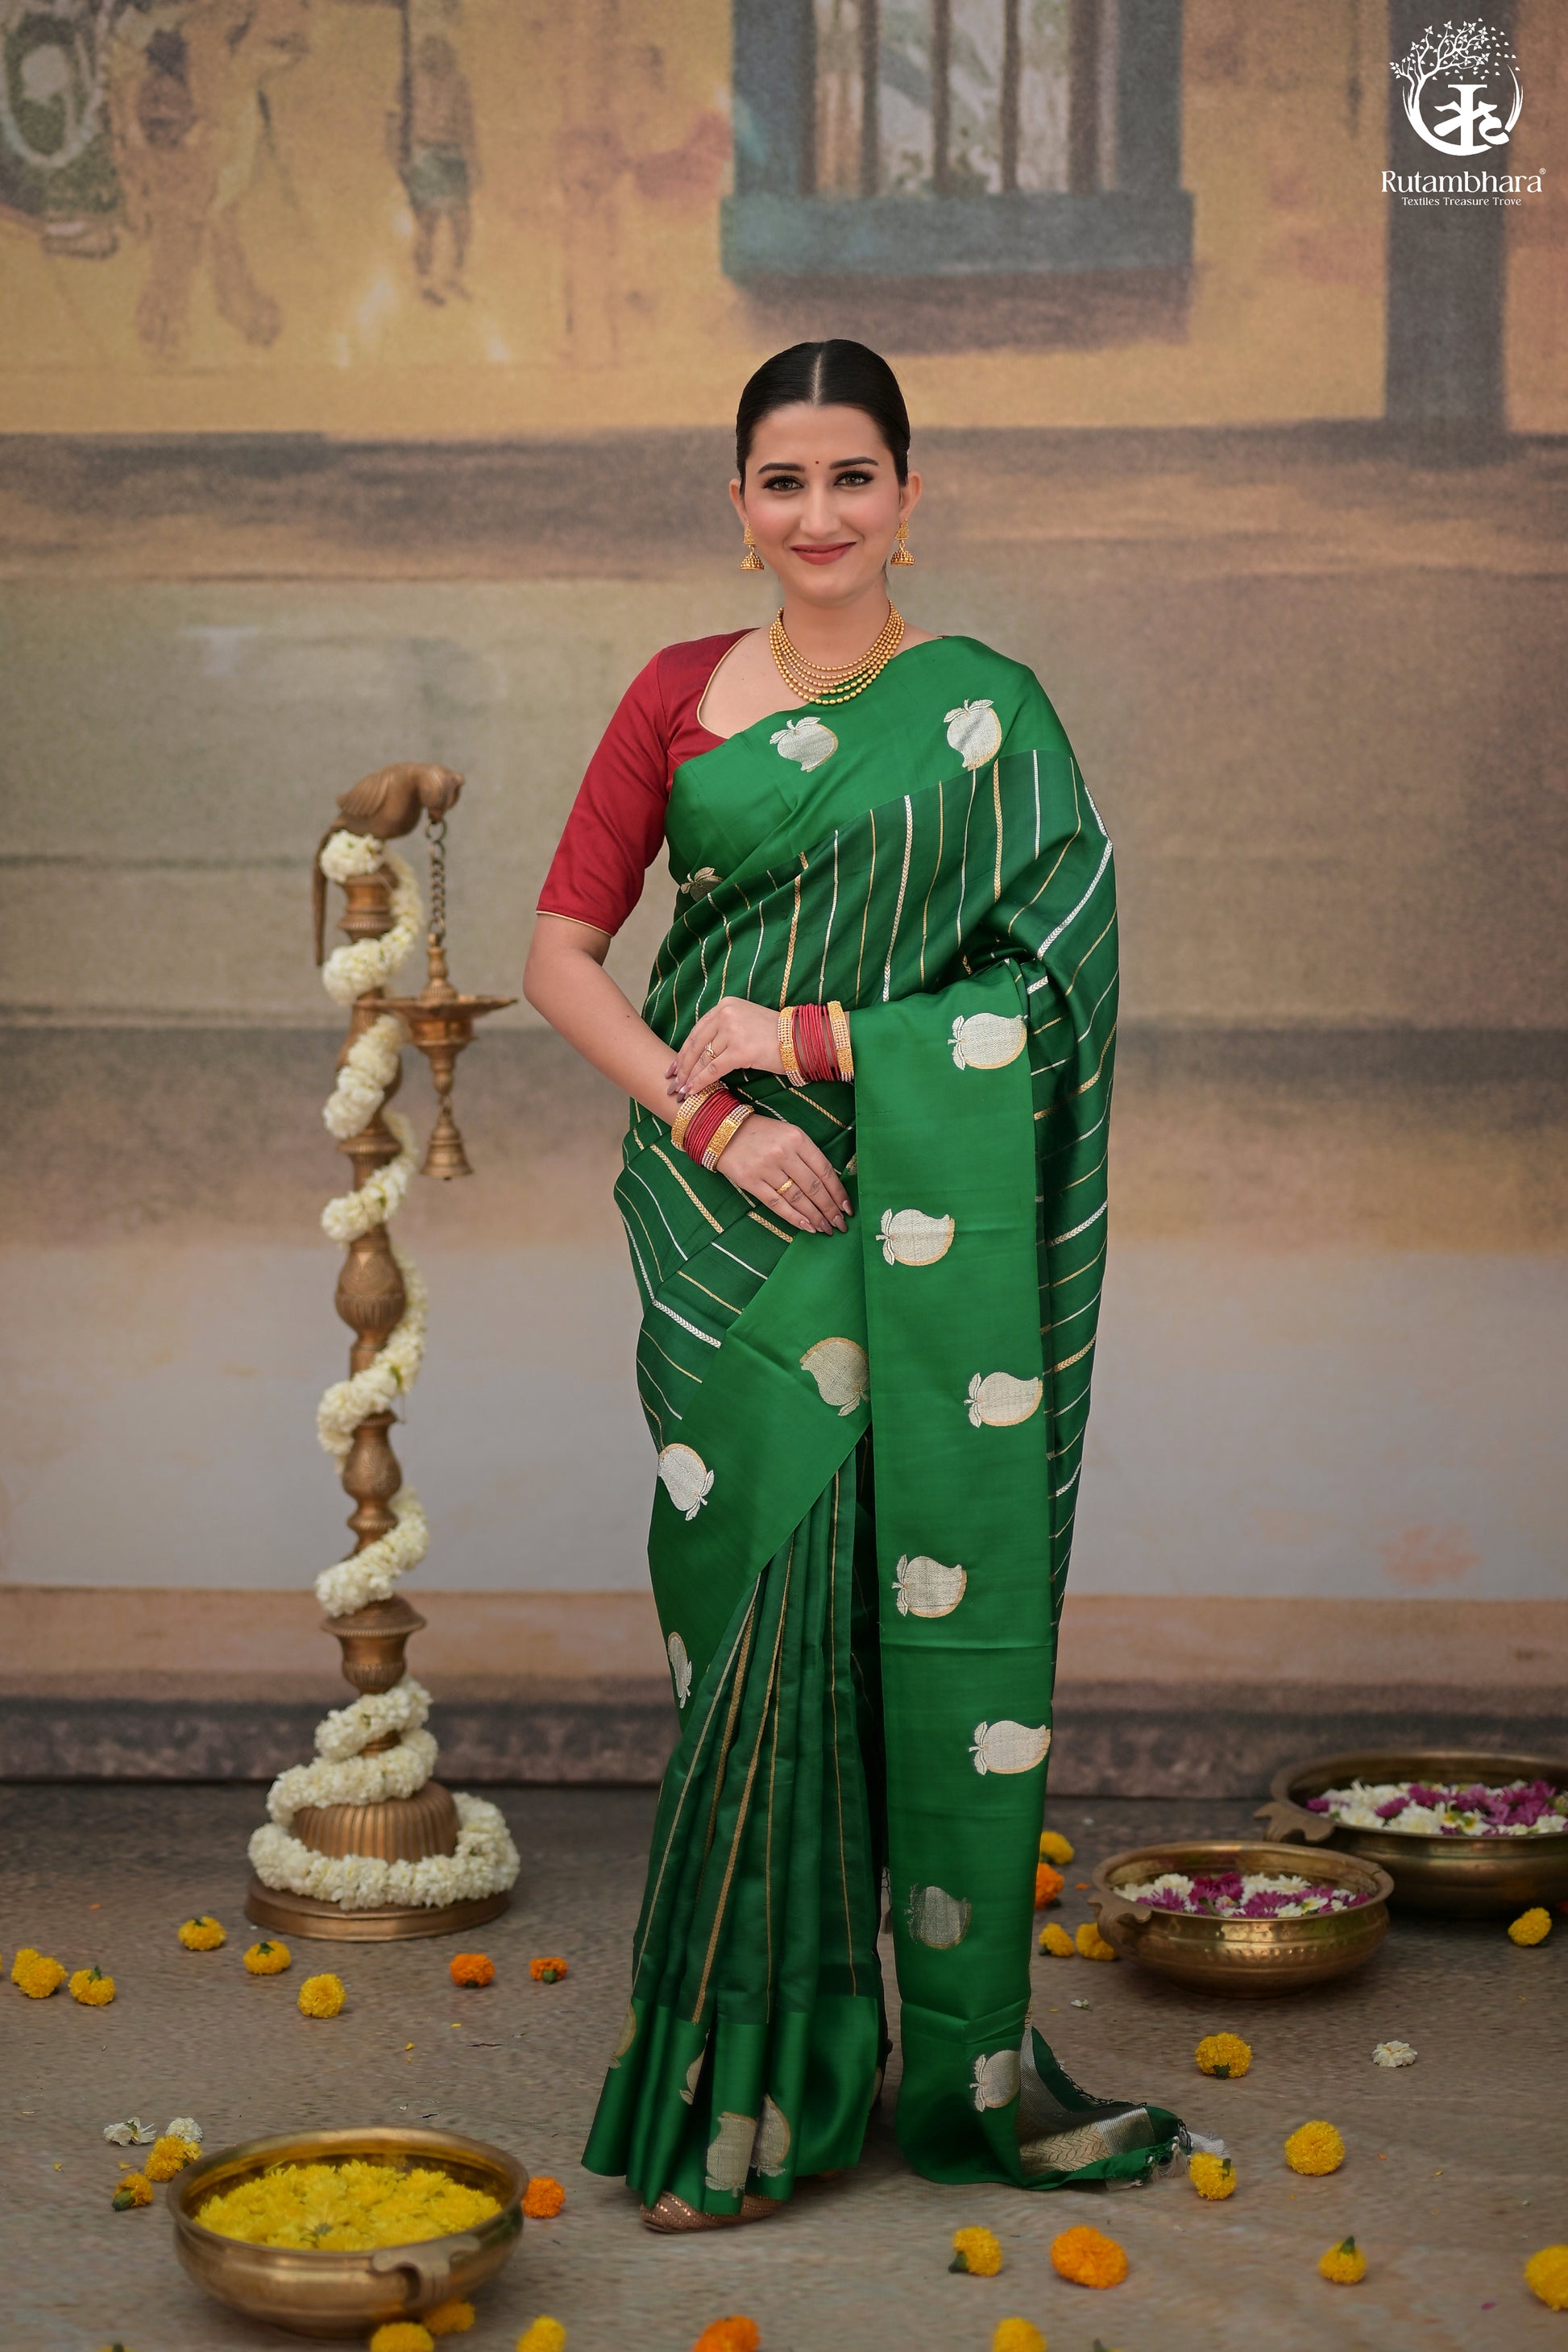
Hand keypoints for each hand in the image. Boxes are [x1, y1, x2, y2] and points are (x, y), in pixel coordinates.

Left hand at [669, 996, 783, 1099]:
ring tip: (681, 1091)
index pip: (697, 1031)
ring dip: (689, 1077)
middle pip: (696, 1044)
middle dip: (681, 1066)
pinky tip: (693, 1091)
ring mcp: (733, 1031)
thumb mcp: (746, 1021)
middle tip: (672, 1083)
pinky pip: (713, 1069)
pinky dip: (701, 1082)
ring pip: (703, 1058)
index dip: (683, 1051)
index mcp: (725, 1006)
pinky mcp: (740, 1050)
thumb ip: (725, 1029)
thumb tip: (703, 1052)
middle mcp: (726, 1014)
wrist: (800, 1039)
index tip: (672, 1067)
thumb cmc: (776, 1035)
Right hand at [712, 1113, 851, 1234]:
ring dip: (814, 1216)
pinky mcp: (751, 1181)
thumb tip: (829, 1186)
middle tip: (840, 1225)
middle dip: (829, 1209)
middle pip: (813, 1187)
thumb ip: (808, 1156)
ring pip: (797, 1198)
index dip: (838, 1192)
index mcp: (797, 1139)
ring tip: (826, 1228)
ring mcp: (766, 1168)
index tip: (847, 1208)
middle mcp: (783, 1153)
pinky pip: (776, 1204)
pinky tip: (807, 1227)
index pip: (824, 1171)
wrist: (723, 1130)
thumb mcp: (789, 1134)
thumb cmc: (762, 1133)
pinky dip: (794, 1218)